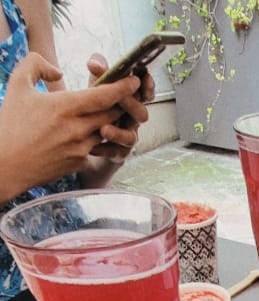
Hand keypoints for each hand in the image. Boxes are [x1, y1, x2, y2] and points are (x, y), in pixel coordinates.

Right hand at [0, 53, 141, 202]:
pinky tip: (99, 134)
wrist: (6, 164)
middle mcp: (77, 129)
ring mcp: (81, 149)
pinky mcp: (80, 163)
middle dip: (123, 104)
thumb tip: (59, 72)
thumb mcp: (17, 85)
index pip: (104, 96)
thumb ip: (36, 66)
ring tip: (115, 113)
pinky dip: (101, 140)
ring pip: (108, 132)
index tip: (134, 80)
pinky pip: (98, 149)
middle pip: (113, 115)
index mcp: (64, 107)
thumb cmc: (10, 124)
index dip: (123, 87)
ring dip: (113, 123)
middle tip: (129, 96)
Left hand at [86, 53, 155, 163]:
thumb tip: (94, 63)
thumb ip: (99, 72)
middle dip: (131, 105)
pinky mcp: (119, 153)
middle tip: (118, 98)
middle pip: (141, 114)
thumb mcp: (97, 86)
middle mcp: (133, 120)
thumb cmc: (97, 108)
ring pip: (131, 137)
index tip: (144, 77)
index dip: (148, 86)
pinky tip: (92, 147)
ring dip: (118, 133)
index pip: (146, 93)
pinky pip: (116, 153)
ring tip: (103, 130)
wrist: (87, 140)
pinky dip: (104, 149)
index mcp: (132, 101)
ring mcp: (128, 137)